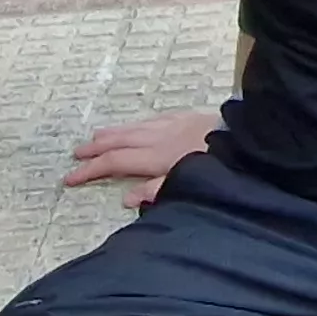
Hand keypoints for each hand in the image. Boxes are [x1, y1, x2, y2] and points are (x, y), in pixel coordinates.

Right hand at [63, 107, 218, 206]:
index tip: (70, 178)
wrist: (247, 137)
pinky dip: (138, 124)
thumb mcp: (189, 181)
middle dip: (96, 149)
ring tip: (97, 137)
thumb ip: (158, 190)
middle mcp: (160, 137)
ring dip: (114, 133)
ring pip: (135, 128)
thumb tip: (126, 198)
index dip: (91, 170)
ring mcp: (173, 124)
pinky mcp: (187, 117)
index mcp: (158, 156)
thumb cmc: (220, 163)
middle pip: (121, 142)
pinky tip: (137, 125)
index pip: (116, 162)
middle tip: (76, 154)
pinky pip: (153, 120)